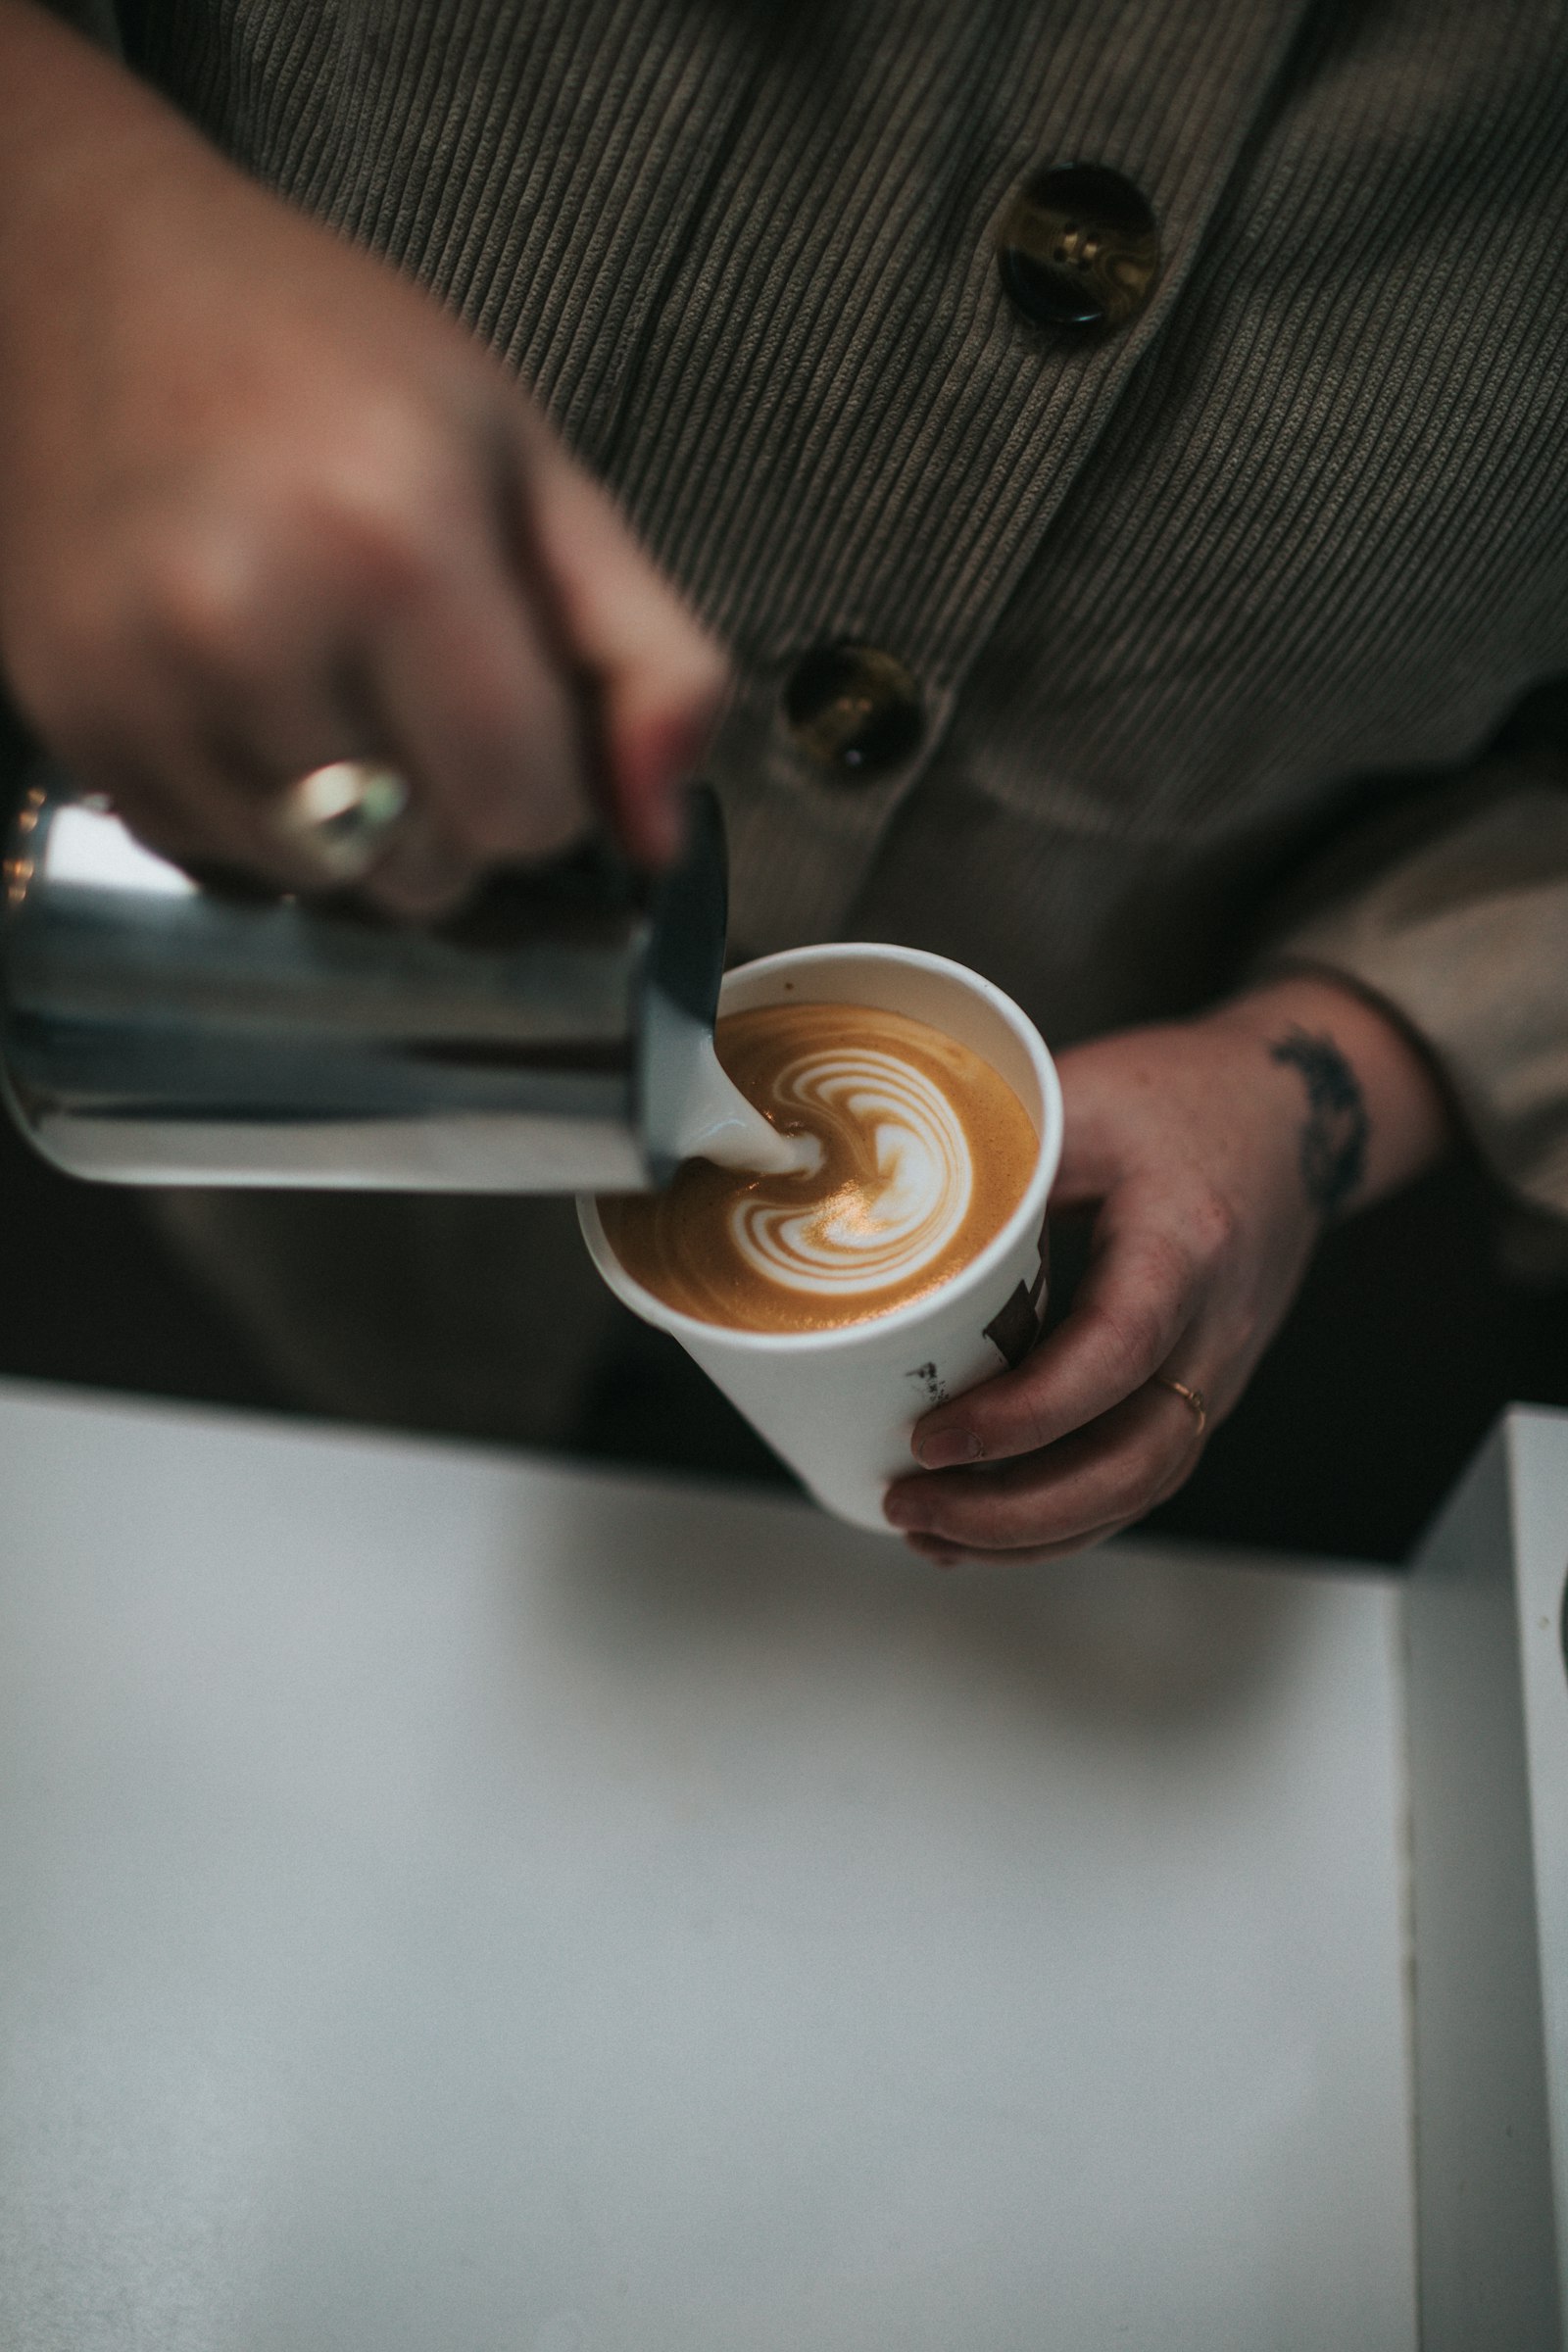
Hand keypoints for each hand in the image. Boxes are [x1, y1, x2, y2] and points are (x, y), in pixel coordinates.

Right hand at [0, 0, 725, 913]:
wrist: (82, 280)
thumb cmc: (327, 358)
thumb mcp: (530, 465)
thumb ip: (643, 652)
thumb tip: (665, 838)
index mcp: (398, 546)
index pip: (525, 812)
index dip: (543, 776)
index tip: (510, 694)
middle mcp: (253, 627)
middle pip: (424, 868)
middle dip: (451, 806)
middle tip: (414, 678)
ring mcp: (146, 685)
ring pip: (321, 881)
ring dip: (350, 819)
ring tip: (324, 675)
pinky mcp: (77, 724)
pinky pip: (217, 858)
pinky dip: (253, 807)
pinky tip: (242, 690)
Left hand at [884, 975, 1450, 1564]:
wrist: (1289, 1115)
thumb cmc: (1177, 1097)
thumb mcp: (1078, 1102)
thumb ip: (993, 1168)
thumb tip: (872, 1228)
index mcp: (1185, 1243)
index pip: (1114, 1354)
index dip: (1022, 1413)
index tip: (931, 1436)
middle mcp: (1215, 1328)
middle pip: (1134, 1459)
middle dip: (1015, 1510)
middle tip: (908, 1503)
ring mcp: (1216, 1372)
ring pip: (1138, 1489)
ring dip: (1029, 1532)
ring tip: (924, 1530)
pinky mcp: (1198, 1394)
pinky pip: (1137, 1481)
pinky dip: (1059, 1521)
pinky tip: (978, 1530)